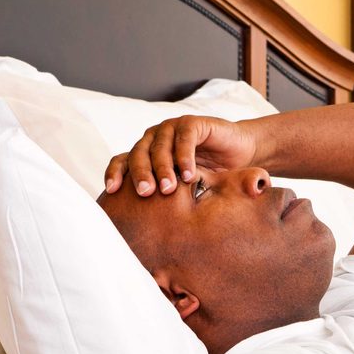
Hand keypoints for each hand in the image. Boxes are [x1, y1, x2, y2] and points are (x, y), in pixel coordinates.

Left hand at [104, 115, 256, 195]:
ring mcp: (172, 129)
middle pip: (138, 154)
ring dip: (163, 168)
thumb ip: (164, 198)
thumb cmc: (210, 174)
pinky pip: (184, 138)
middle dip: (141, 174)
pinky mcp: (192, 123)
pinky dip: (185, 157)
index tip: (112, 191)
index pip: (122, 161)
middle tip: (145, 193)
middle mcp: (155, 140)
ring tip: (169, 189)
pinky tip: (188, 175)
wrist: (241, 154)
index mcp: (146, 154)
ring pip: (160, 146)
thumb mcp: (183, 189)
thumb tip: (143, 230)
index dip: (115, 173)